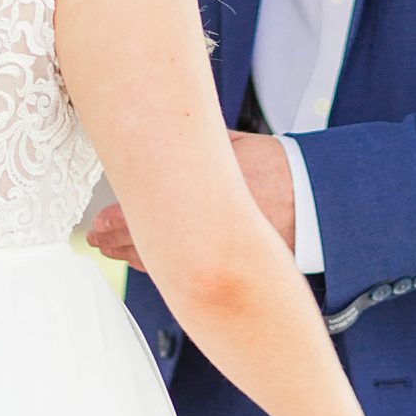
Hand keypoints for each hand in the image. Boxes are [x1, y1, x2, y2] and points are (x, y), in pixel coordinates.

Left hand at [86, 129, 296, 267]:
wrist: (319, 203)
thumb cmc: (278, 169)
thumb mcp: (232, 147)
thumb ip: (196, 149)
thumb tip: (162, 138)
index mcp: (199, 195)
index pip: (142, 214)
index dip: (113, 222)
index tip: (96, 224)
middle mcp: (204, 231)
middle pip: (146, 243)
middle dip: (116, 242)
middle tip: (96, 239)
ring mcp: (218, 256)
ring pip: (165, 265)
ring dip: (135, 257)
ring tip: (112, 251)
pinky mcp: (231, 271)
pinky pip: (188, 277)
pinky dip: (165, 270)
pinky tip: (148, 263)